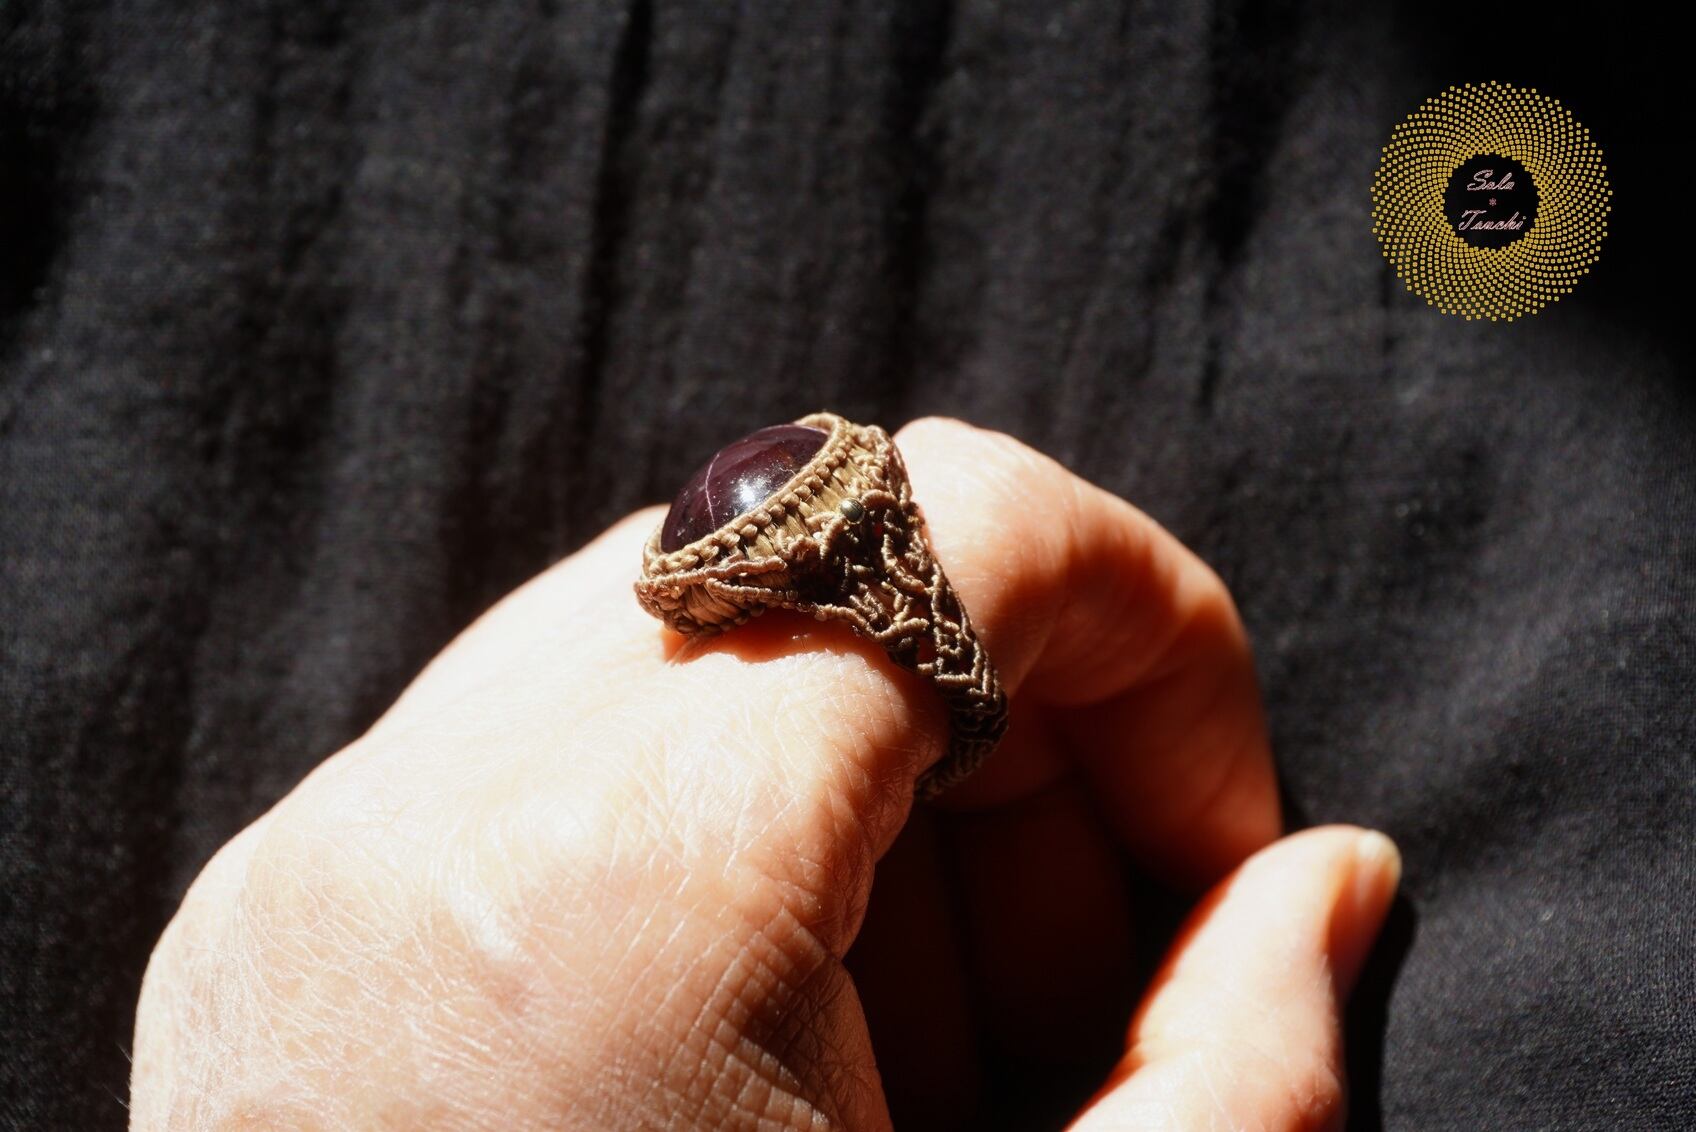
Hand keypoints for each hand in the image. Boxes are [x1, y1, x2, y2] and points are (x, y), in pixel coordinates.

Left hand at [131, 418, 1399, 1129]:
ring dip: (878, 780)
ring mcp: (320, 853)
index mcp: (614, 882)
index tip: (1218, 821)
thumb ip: (1235, 1067)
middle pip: (820, 575)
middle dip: (1022, 731)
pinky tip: (787, 1029)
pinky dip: (729, 825)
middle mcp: (420, 816)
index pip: (940, 520)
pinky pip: (565, 745)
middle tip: (1103, 962)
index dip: (1148, 630)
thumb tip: (1328, 879)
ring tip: (940, 1029)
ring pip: (692, 641)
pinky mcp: (277, 913)